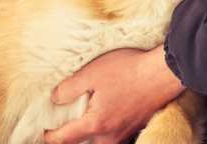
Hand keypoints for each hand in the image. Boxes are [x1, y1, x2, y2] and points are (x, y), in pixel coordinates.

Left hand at [43, 46, 184, 143]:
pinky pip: (115, 136)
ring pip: (101, 142)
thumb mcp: (93, 73)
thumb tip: (55, 98)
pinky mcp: (136, 126)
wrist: (163, 72)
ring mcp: (125, 133)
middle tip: (64, 125)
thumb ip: (69, 88)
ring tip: (86, 120)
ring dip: (90, 135)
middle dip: (72, 138)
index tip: (44, 132)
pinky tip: (107, 116)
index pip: (64, 138)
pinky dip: (105, 131)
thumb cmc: (129, 70)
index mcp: (96, 124)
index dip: (50, 136)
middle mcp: (110, 136)